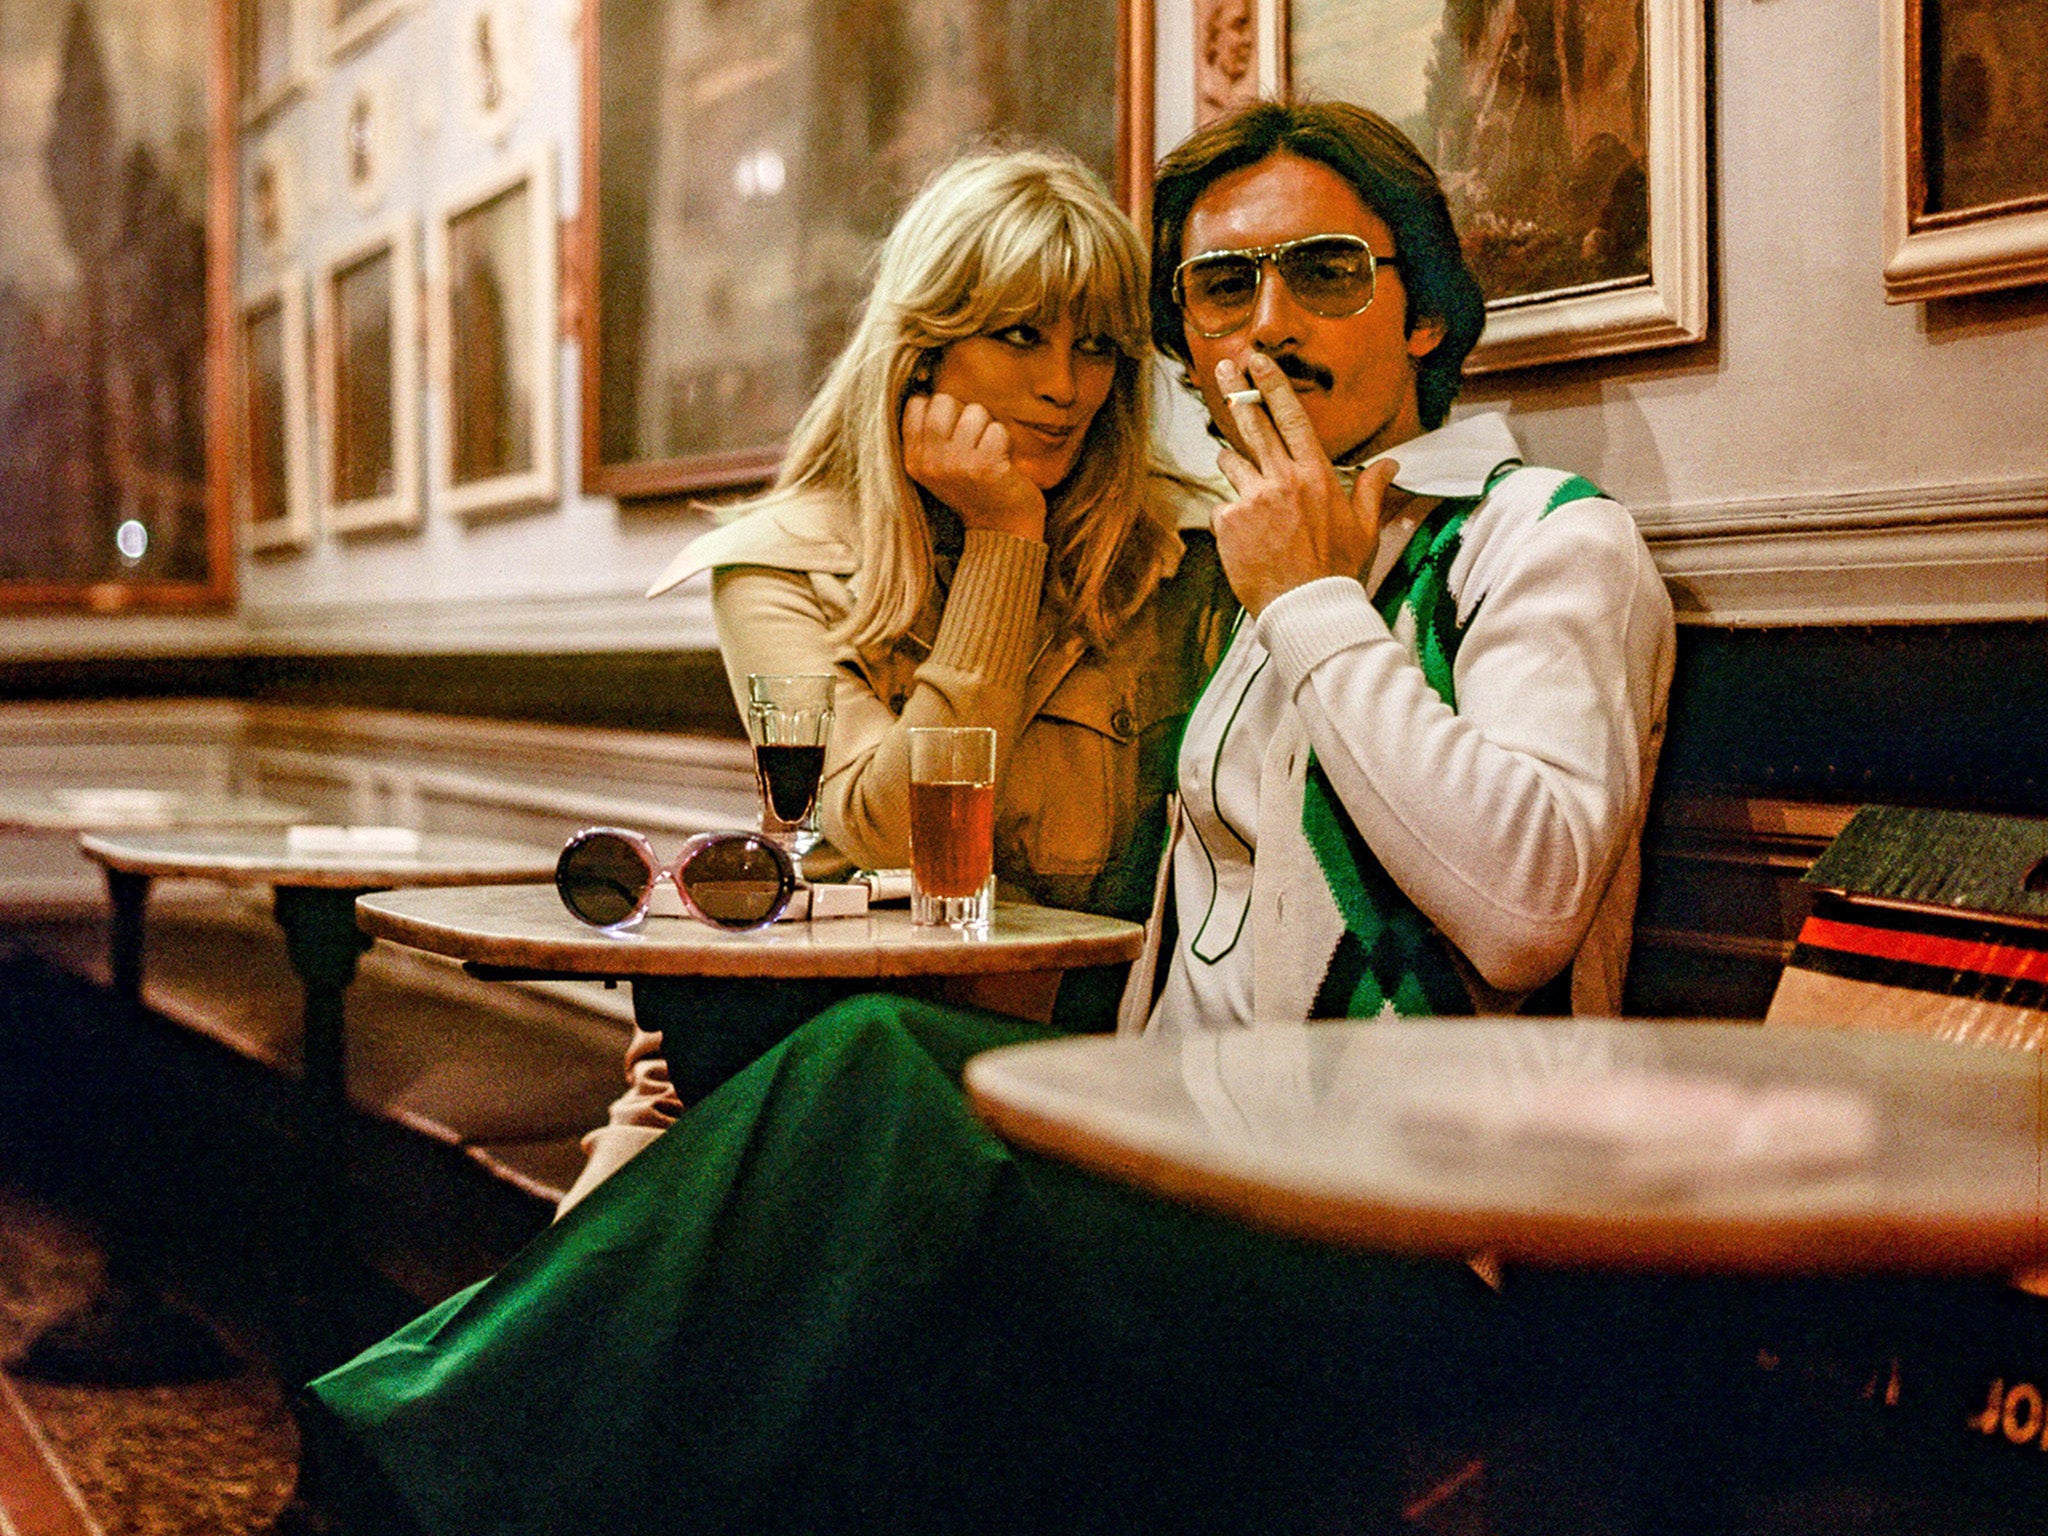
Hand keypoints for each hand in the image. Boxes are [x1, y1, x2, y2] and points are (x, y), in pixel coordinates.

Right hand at [901, 392, 1047, 541]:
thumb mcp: (939, 465)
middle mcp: (929, 462)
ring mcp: (955, 464)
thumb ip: (930, 432)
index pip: (918, 403)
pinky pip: (998, 429)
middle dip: (965, 413)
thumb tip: (928, 380)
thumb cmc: (975, 489)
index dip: (942, 410)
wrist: (1002, 531)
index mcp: (913, 458)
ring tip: (989, 453)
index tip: (954, 434)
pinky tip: (1003, 463)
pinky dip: (1005, 442)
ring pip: (974, 411)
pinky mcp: (984, 467)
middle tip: (974, 443)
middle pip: (944, 400)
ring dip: (989, 428)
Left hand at [1209, 354, 1396, 615]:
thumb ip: (1371, 490)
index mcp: (1315, 475)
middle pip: (1253, 424)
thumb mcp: (1364, 528)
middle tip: (1223, 369)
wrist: (1306, 609)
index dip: (1272, 384)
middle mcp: (1282, 479)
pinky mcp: (1229, 522)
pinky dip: (1230, 517)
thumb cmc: (1337, 570)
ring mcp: (1252, 499)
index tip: (1257, 360)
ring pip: (1231, 463)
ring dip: (1234, 467)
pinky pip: (1222, 507)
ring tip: (1249, 491)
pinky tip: (1247, 538)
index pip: (1291, 417)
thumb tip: (1391, 464)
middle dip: (1235, 392)